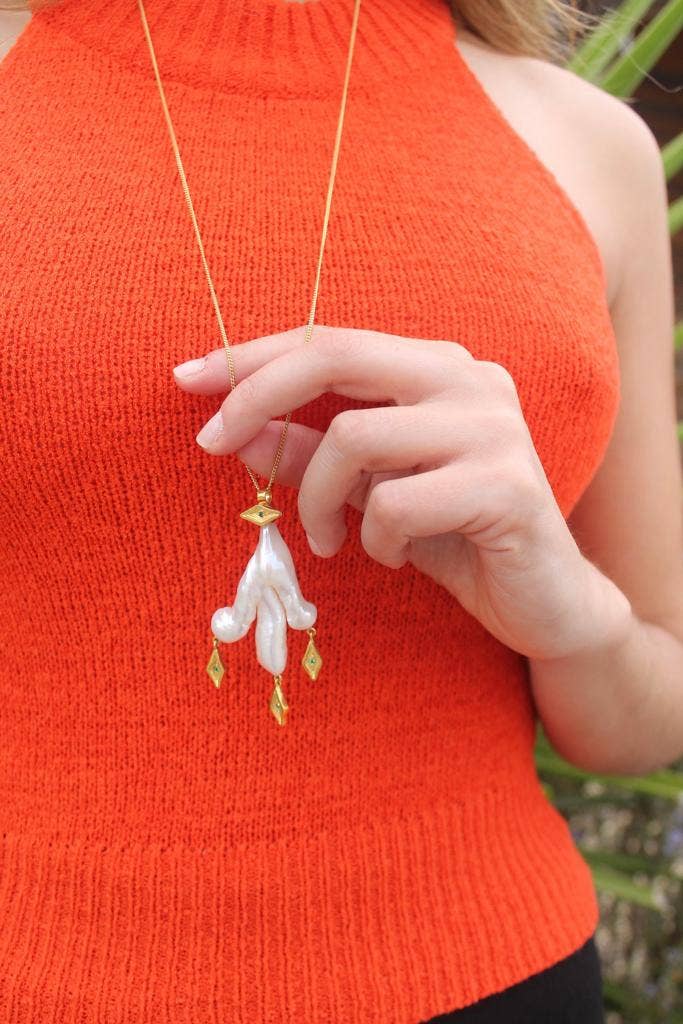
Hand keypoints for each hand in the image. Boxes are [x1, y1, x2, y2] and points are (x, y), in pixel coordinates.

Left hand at [173, 324, 629, 661]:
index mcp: (437, 367)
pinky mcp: (507, 484)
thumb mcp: (367, 492)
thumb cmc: (451, 536)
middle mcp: (469, 378)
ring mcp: (494, 426)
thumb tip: (233, 430)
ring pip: (355, 438)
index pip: (331, 339)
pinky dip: (374, 540)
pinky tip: (391, 558)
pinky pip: (396, 504)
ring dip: (319, 500)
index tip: (186, 380)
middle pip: (337, 356)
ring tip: (327, 540)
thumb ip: (309, 454)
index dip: (253, 356)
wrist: (544, 601)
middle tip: (212, 444)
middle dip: (256, 396)